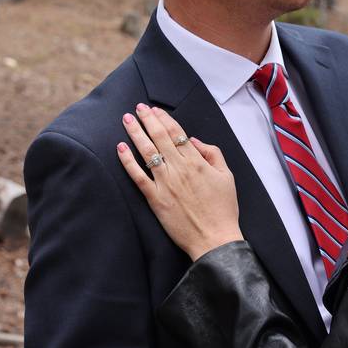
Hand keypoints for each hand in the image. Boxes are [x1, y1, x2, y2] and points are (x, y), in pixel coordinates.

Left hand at [117, 104, 243, 259]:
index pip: (177, 133)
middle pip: (159, 137)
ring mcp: (165, 183)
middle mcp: (179, 169)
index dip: (164, 118)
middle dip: (147, 119)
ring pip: (147, 152)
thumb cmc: (222, 209)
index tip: (155, 110)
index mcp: (197, 162)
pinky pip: (138, 176)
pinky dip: (128, 161)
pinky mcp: (156, 199)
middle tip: (138, 108)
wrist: (214, 238)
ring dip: (135, 133)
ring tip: (126, 120)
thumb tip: (194, 141)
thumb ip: (212, 153)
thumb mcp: (227, 176)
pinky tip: (120, 148)